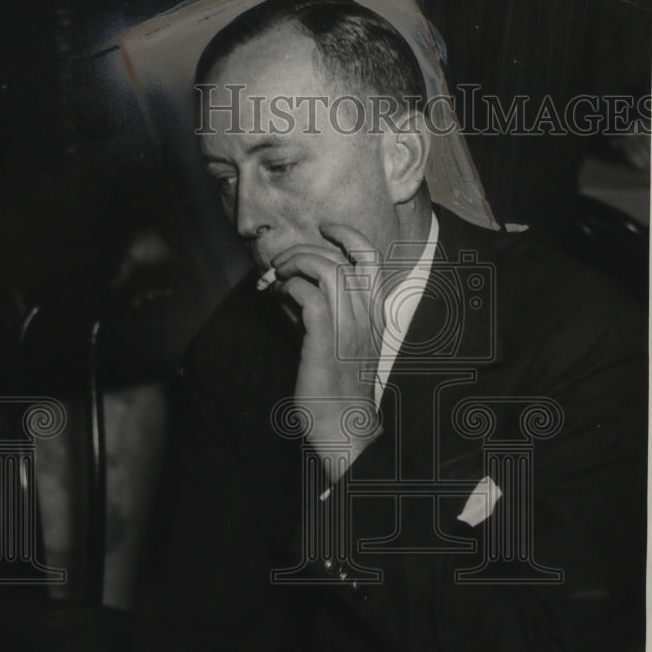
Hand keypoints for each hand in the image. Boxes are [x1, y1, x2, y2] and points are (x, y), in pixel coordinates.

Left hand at [272, 223, 382, 481]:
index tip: (325, 227)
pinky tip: (279, 296)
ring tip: (277, 273)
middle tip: (280, 262)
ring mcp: (348, 326)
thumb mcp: (337, 341)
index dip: (348, 234)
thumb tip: (292, 289)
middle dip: (304, 250)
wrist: (344, 425)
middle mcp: (365, 314)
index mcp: (374, 312)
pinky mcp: (326, 340)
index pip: (371, 258)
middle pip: (339, 258)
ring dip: (296, 263)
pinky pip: (309, 295)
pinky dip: (290, 287)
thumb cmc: (337, 387)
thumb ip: (323, 312)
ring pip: (326, 269)